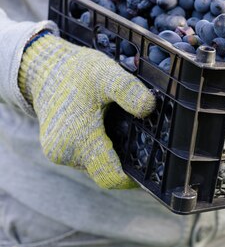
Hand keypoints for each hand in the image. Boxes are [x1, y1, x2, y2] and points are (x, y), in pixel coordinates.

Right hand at [19, 33, 155, 188]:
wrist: (45, 68)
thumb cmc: (76, 71)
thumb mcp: (106, 74)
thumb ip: (128, 91)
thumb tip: (149, 108)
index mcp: (77, 141)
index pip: (111, 177)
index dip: (133, 179)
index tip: (154, 167)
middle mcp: (65, 154)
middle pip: (107, 170)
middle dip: (127, 160)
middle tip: (148, 139)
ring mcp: (61, 154)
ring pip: (97, 163)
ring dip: (115, 151)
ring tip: (129, 128)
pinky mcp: (60, 149)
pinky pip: (88, 155)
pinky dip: (103, 145)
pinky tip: (114, 126)